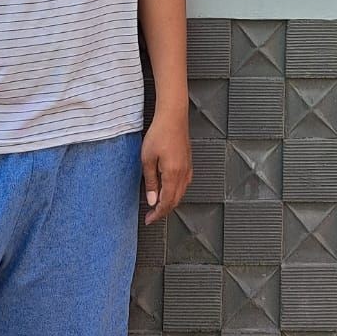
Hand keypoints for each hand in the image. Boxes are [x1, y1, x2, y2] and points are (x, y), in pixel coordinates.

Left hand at [141, 107, 192, 223]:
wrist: (173, 116)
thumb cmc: (159, 134)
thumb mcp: (148, 159)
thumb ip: (151, 181)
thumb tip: (152, 200)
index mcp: (173, 175)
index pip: (166, 202)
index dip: (157, 214)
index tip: (148, 219)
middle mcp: (183, 174)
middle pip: (176, 200)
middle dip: (164, 211)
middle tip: (152, 216)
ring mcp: (188, 167)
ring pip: (181, 193)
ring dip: (171, 202)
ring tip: (159, 205)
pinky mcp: (188, 161)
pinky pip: (185, 183)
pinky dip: (177, 192)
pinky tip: (171, 189)